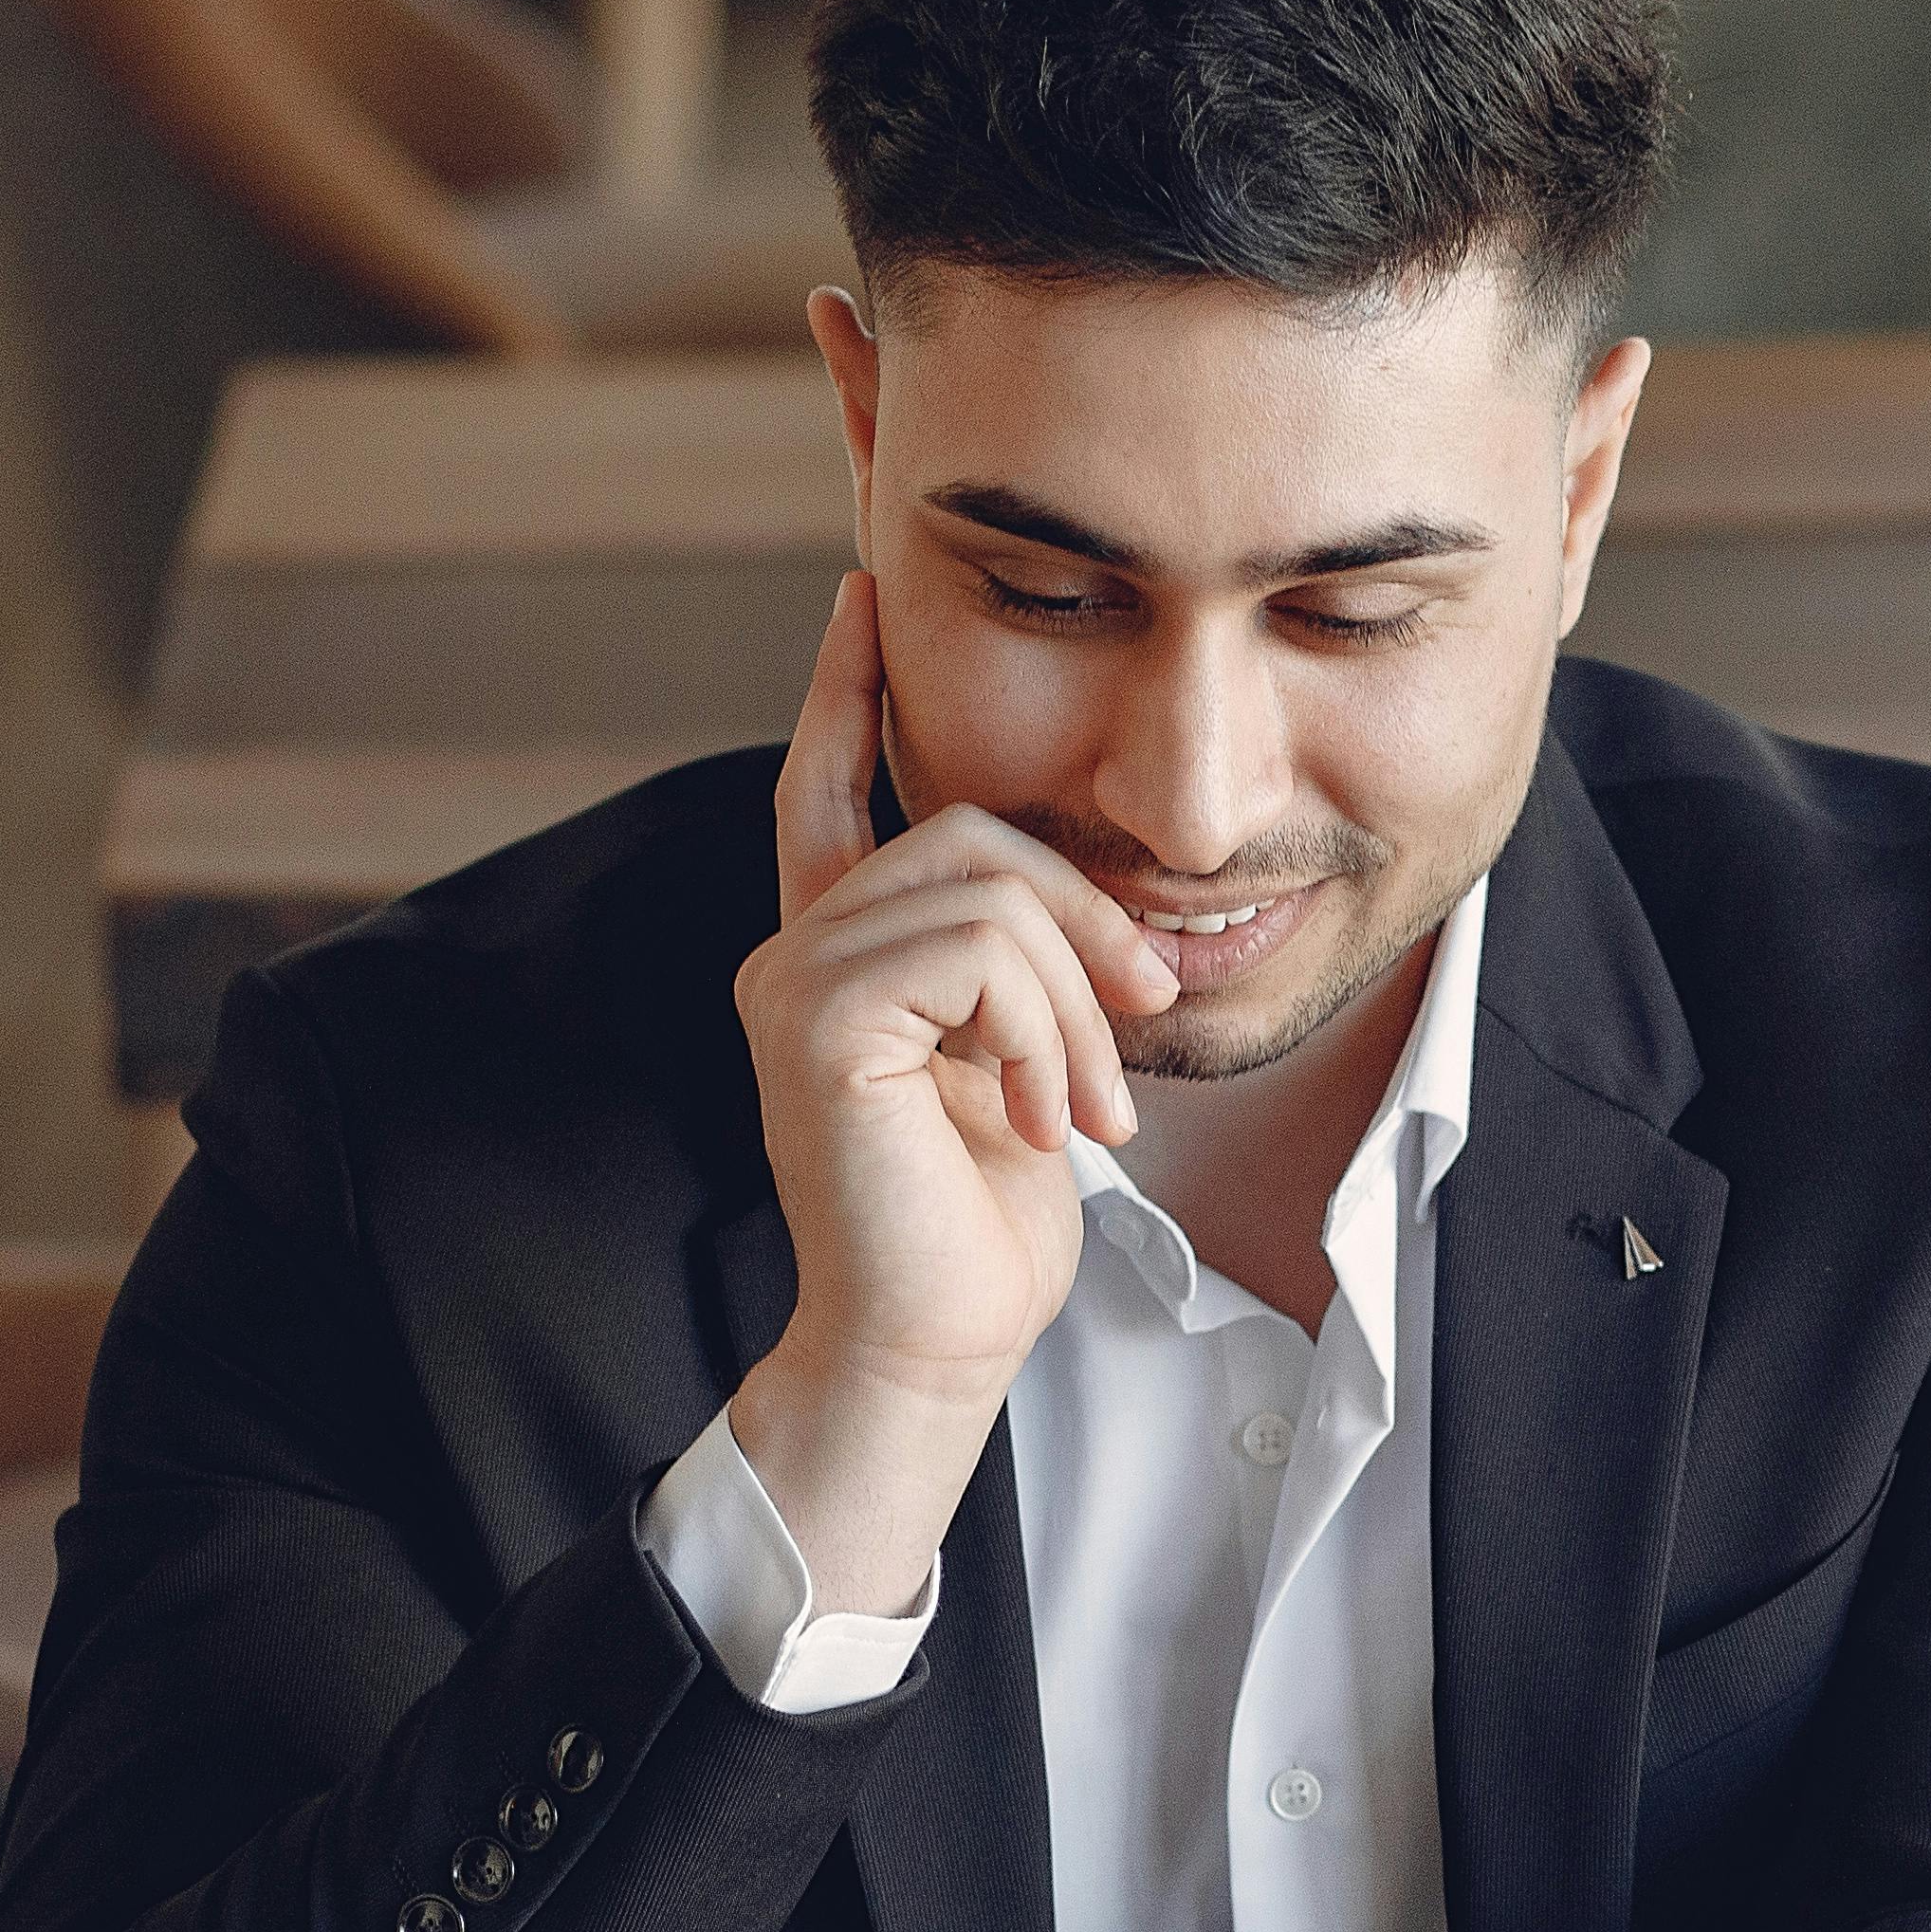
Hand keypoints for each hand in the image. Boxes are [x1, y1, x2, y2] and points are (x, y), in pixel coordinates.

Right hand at [722, 574, 1182, 1610]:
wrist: (942, 1338)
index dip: (849, 690)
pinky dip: (1041, 1027)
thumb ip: (1023, 967)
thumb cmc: (988, 1222)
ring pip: (989, 888)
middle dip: (1088, 919)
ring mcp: (793, 979)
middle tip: (1137, 1024)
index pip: (833, 788)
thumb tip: (1083, 897)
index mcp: (846, 955)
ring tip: (1085, 1106)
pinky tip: (1042, 1113)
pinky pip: (975, 949)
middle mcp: (800, 950)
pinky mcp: (817, 1019)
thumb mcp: (1030, 1060)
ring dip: (1075, 1000)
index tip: (863, 593)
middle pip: (971, 830)